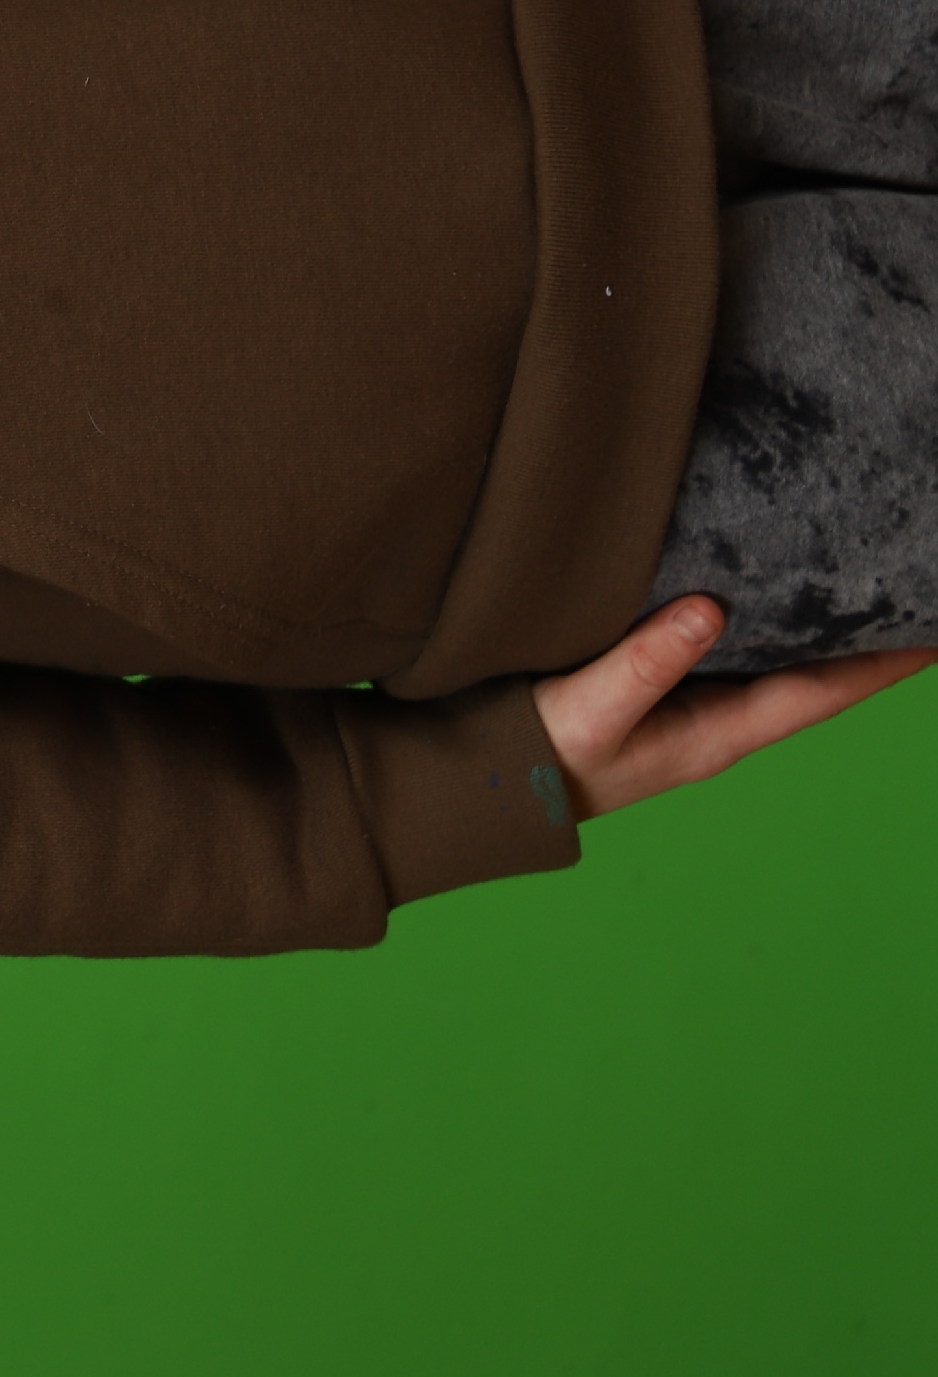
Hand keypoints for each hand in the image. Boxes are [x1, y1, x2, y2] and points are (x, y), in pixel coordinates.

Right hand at [534, 593, 932, 818]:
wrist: (484, 787)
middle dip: (863, 642)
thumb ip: (644, 663)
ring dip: (817, 632)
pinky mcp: (659, 691)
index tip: (932, 634)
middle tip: (907, 590)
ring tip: (857, 589)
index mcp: (715, 734)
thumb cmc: (536, 760)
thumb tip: (711, 609)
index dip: (879, 665)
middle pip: (813, 677)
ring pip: (775, 664)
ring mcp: (689, 709)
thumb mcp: (587, 712)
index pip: (820, 694)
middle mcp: (716, 721)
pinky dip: (762, 624)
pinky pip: (732, 653)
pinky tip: (765, 596)